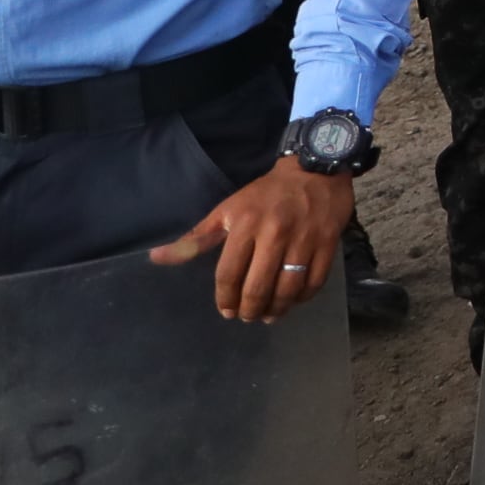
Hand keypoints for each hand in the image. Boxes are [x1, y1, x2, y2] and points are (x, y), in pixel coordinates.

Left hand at [152, 156, 352, 321]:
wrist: (316, 169)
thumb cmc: (266, 193)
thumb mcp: (227, 210)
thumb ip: (196, 238)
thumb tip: (155, 257)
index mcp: (246, 225)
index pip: (229, 274)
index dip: (225, 299)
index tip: (226, 311)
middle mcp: (274, 233)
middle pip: (258, 286)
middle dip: (249, 309)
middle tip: (247, 316)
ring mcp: (304, 239)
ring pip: (288, 288)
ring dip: (277, 308)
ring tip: (269, 314)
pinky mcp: (328, 242)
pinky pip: (315, 280)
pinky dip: (303, 297)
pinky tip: (294, 300)